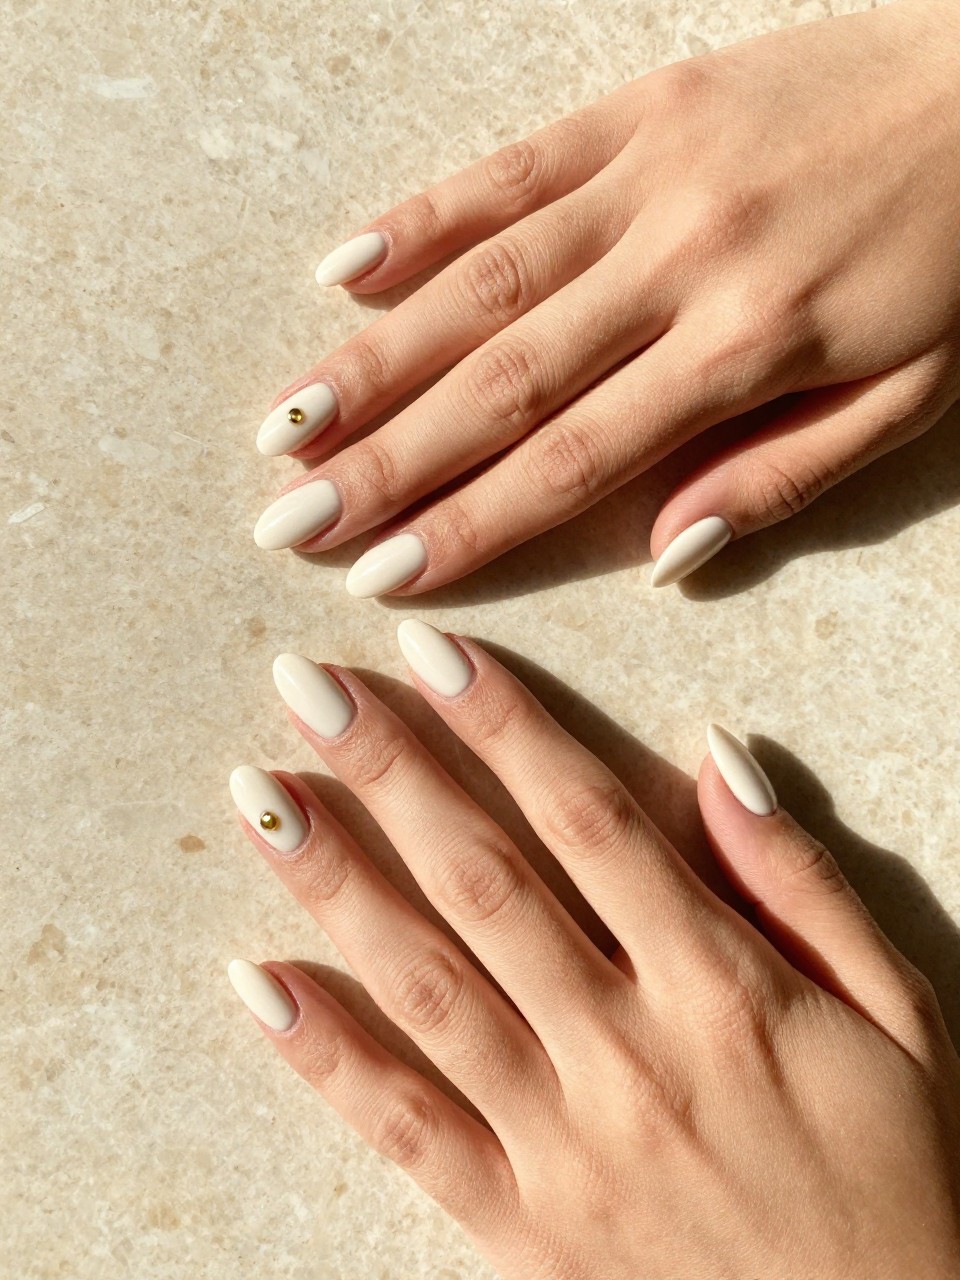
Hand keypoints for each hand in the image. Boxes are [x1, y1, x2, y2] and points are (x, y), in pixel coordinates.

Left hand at [227, 623, 959, 1278]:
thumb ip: (804, 884)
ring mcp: (561, 1143)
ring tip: (259, 797)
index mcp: (721, 986)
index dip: (506, 726)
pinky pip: (406, 1130)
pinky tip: (256, 981)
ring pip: (425, 986)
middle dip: (390, 771)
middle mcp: (626, 1050)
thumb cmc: (894, 1176)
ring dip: (334, 883)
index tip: (432, 654)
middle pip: (484, 881)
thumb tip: (718, 761)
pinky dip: (325, 1056)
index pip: (589, 821)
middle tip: (308, 685)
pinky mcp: (518, 1227)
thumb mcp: (898, 1015)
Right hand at [251, 0, 959, 595]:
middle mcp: (681, 260)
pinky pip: (513, 166)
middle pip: (505, 381)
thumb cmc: (958, 255)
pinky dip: (423, 217)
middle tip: (289, 521)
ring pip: (484, 279)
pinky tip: (342, 270)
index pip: (578, 460)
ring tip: (286, 424)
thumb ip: (781, 478)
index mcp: (750, 346)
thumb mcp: (907, 396)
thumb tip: (664, 553)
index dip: (473, 522)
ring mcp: (651, 173)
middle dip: (388, 461)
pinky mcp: (640, 105)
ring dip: (374, 357)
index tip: (383, 572)